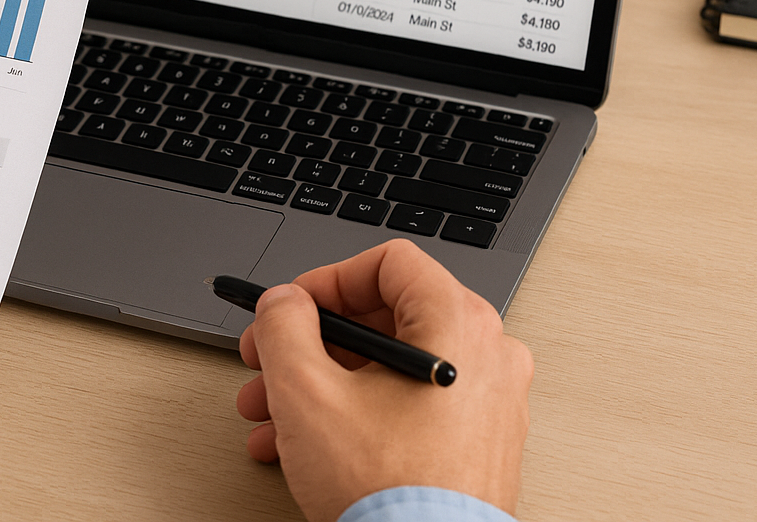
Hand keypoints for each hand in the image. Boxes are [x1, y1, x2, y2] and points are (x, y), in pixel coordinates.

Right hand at [236, 239, 532, 520]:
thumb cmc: (389, 494)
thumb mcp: (306, 391)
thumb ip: (284, 326)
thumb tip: (283, 302)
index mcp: (457, 324)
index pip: (389, 262)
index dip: (326, 280)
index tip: (291, 308)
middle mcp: (487, 356)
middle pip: (385, 318)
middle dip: (310, 343)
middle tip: (268, 361)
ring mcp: (488, 404)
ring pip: (389, 368)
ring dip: (321, 384)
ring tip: (274, 415)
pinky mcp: (479, 445)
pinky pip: (409, 406)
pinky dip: (356, 413)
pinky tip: (307, 444)